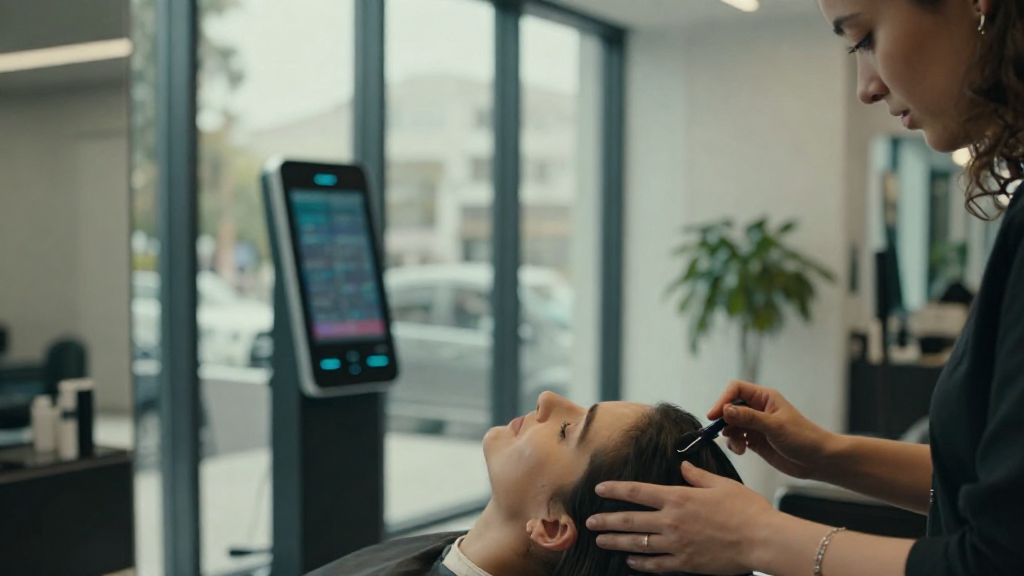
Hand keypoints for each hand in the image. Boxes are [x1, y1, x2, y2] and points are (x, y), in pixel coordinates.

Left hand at [587, 462, 777, 573]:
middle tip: (589, 521)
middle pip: (630, 521)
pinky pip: (656, 564)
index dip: (615, 490)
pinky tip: (630, 560)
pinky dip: (640, 562)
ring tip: (601, 540)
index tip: (600, 489)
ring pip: (638, 544)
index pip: (637, 492)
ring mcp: (677, 544)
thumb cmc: (746, 509)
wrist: (762, 539)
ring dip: (616, 542)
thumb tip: (683, 467)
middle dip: (606, 520)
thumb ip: (697, 476)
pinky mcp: (686, 563)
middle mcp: (672, 521)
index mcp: (678, 498)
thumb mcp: (721, 484)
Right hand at [708, 381, 836, 479]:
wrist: (818, 460)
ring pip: (731, 425)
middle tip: (722, 433)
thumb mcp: (774, 426)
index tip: (714, 415)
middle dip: (724, 420)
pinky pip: (736, 439)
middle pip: (730, 407)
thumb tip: (725, 409)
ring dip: (730, 435)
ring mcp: (755, 425)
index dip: (723, 399)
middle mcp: (758, 409)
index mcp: (764, 397)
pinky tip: (742, 451)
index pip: (736, 390)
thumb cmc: (803, 438)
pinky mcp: (755, 440)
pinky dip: (734, 444)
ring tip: (738, 447)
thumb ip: (748, 418)